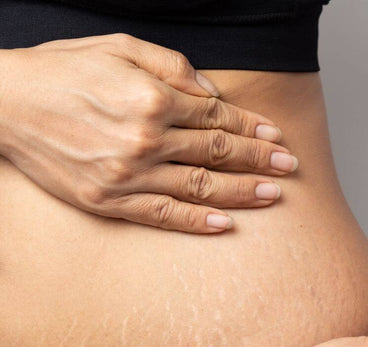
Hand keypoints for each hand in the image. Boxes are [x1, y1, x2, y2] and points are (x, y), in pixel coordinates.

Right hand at [0, 34, 294, 232]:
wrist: (6, 104)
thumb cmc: (63, 71)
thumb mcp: (119, 49)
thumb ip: (172, 67)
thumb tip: (212, 93)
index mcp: (152, 99)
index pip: (217, 116)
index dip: (252, 127)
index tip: (277, 137)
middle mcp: (146, 138)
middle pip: (217, 152)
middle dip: (259, 159)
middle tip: (289, 167)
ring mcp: (129, 175)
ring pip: (200, 187)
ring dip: (242, 192)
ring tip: (273, 196)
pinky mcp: (110, 201)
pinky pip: (164, 215)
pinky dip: (198, 221)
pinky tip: (226, 224)